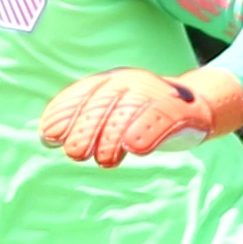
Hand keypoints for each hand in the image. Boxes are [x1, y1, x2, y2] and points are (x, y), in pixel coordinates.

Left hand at [36, 68, 242, 166]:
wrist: (197, 107)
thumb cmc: (145, 117)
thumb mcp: (113, 115)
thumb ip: (82, 123)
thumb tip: (45, 137)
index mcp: (111, 82)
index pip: (82, 95)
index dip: (64, 115)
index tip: (50, 137)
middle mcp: (130, 83)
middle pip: (102, 105)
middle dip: (85, 130)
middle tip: (75, 154)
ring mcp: (154, 94)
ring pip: (128, 113)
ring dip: (112, 137)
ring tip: (104, 161)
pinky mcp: (177, 110)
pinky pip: (160, 119)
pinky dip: (147, 132)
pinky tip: (136, 148)